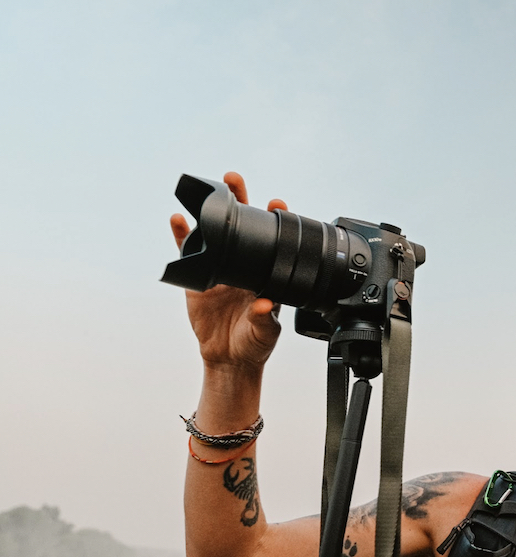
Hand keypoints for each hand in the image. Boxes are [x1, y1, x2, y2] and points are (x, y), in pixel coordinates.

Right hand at [170, 171, 285, 372]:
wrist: (229, 357)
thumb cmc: (254, 343)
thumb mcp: (264, 332)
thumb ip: (264, 319)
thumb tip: (264, 304)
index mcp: (265, 273)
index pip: (273, 241)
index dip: (275, 221)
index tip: (276, 202)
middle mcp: (245, 265)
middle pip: (243, 227)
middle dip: (240, 200)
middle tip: (235, 179)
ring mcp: (221, 268)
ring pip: (215, 234)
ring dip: (210, 210)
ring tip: (209, 188)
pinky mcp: (198, 277)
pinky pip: (189, 252)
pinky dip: (182, 235)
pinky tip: (177, 219)